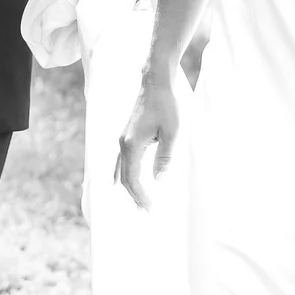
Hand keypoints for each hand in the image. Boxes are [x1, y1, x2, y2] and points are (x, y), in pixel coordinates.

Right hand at [114, 72, 182, 209]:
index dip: (141, 196)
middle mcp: (123, 144)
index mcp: (132, 145)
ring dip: (130, 187)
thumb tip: (159, 181)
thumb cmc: (167, 105)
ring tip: (140, 201)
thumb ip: (165, 158)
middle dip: (135, 196)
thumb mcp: (173, 133)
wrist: (156, 82)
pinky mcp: (126, 135)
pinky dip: (126, 175)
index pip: (133, 179)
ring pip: (121, 171)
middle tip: (146, 212)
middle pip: (124, 178)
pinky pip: (122, 162)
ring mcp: (122, 139)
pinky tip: (131, 180)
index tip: (151, 209)